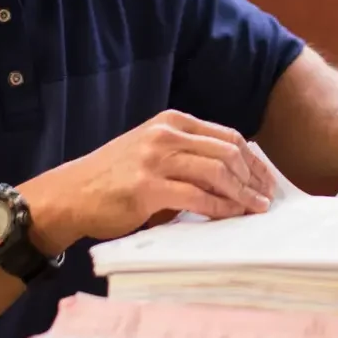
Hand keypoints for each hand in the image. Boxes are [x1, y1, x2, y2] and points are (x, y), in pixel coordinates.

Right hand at [22, 110, 275, 250]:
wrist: (70, 194)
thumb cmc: (115, 177)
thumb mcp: (154, 152)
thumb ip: (188, 155)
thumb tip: (235, 174)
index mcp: (171, 121)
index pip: (227, 137)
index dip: (253, 160)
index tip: (266, 181)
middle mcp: (166, 134)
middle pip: (227, 153)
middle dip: (253, 178)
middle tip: (266, 199)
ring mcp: (155, 159)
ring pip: (216, 172)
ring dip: (241, 194)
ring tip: (254, 209)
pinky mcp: (147, 187)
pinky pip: (196, 196)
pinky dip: (218, 207)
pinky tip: (229, 216)